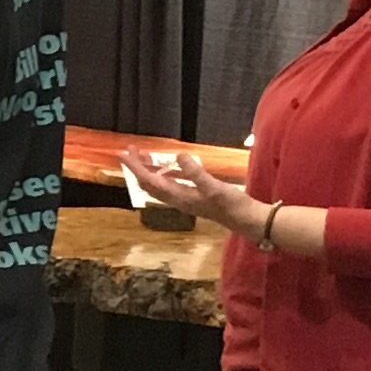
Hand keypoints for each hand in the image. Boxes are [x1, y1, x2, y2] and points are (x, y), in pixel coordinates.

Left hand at [129, 151, 257, 230]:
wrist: (246, 220)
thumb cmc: (231, 205)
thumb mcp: (213, 187)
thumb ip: (195, 173)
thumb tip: (178, 156)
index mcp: (178, 197)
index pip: (149, 181)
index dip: (135, 167)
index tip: (123, 153)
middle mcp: (177, 199)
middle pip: (149, 184)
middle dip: (137, 167)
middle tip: (131, 150)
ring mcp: (184, 199)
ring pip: (158, 185)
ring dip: (148, 170)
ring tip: (143, 155)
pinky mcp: (193, 197)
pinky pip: (170, 185)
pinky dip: (164, 174)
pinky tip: (168, 166)